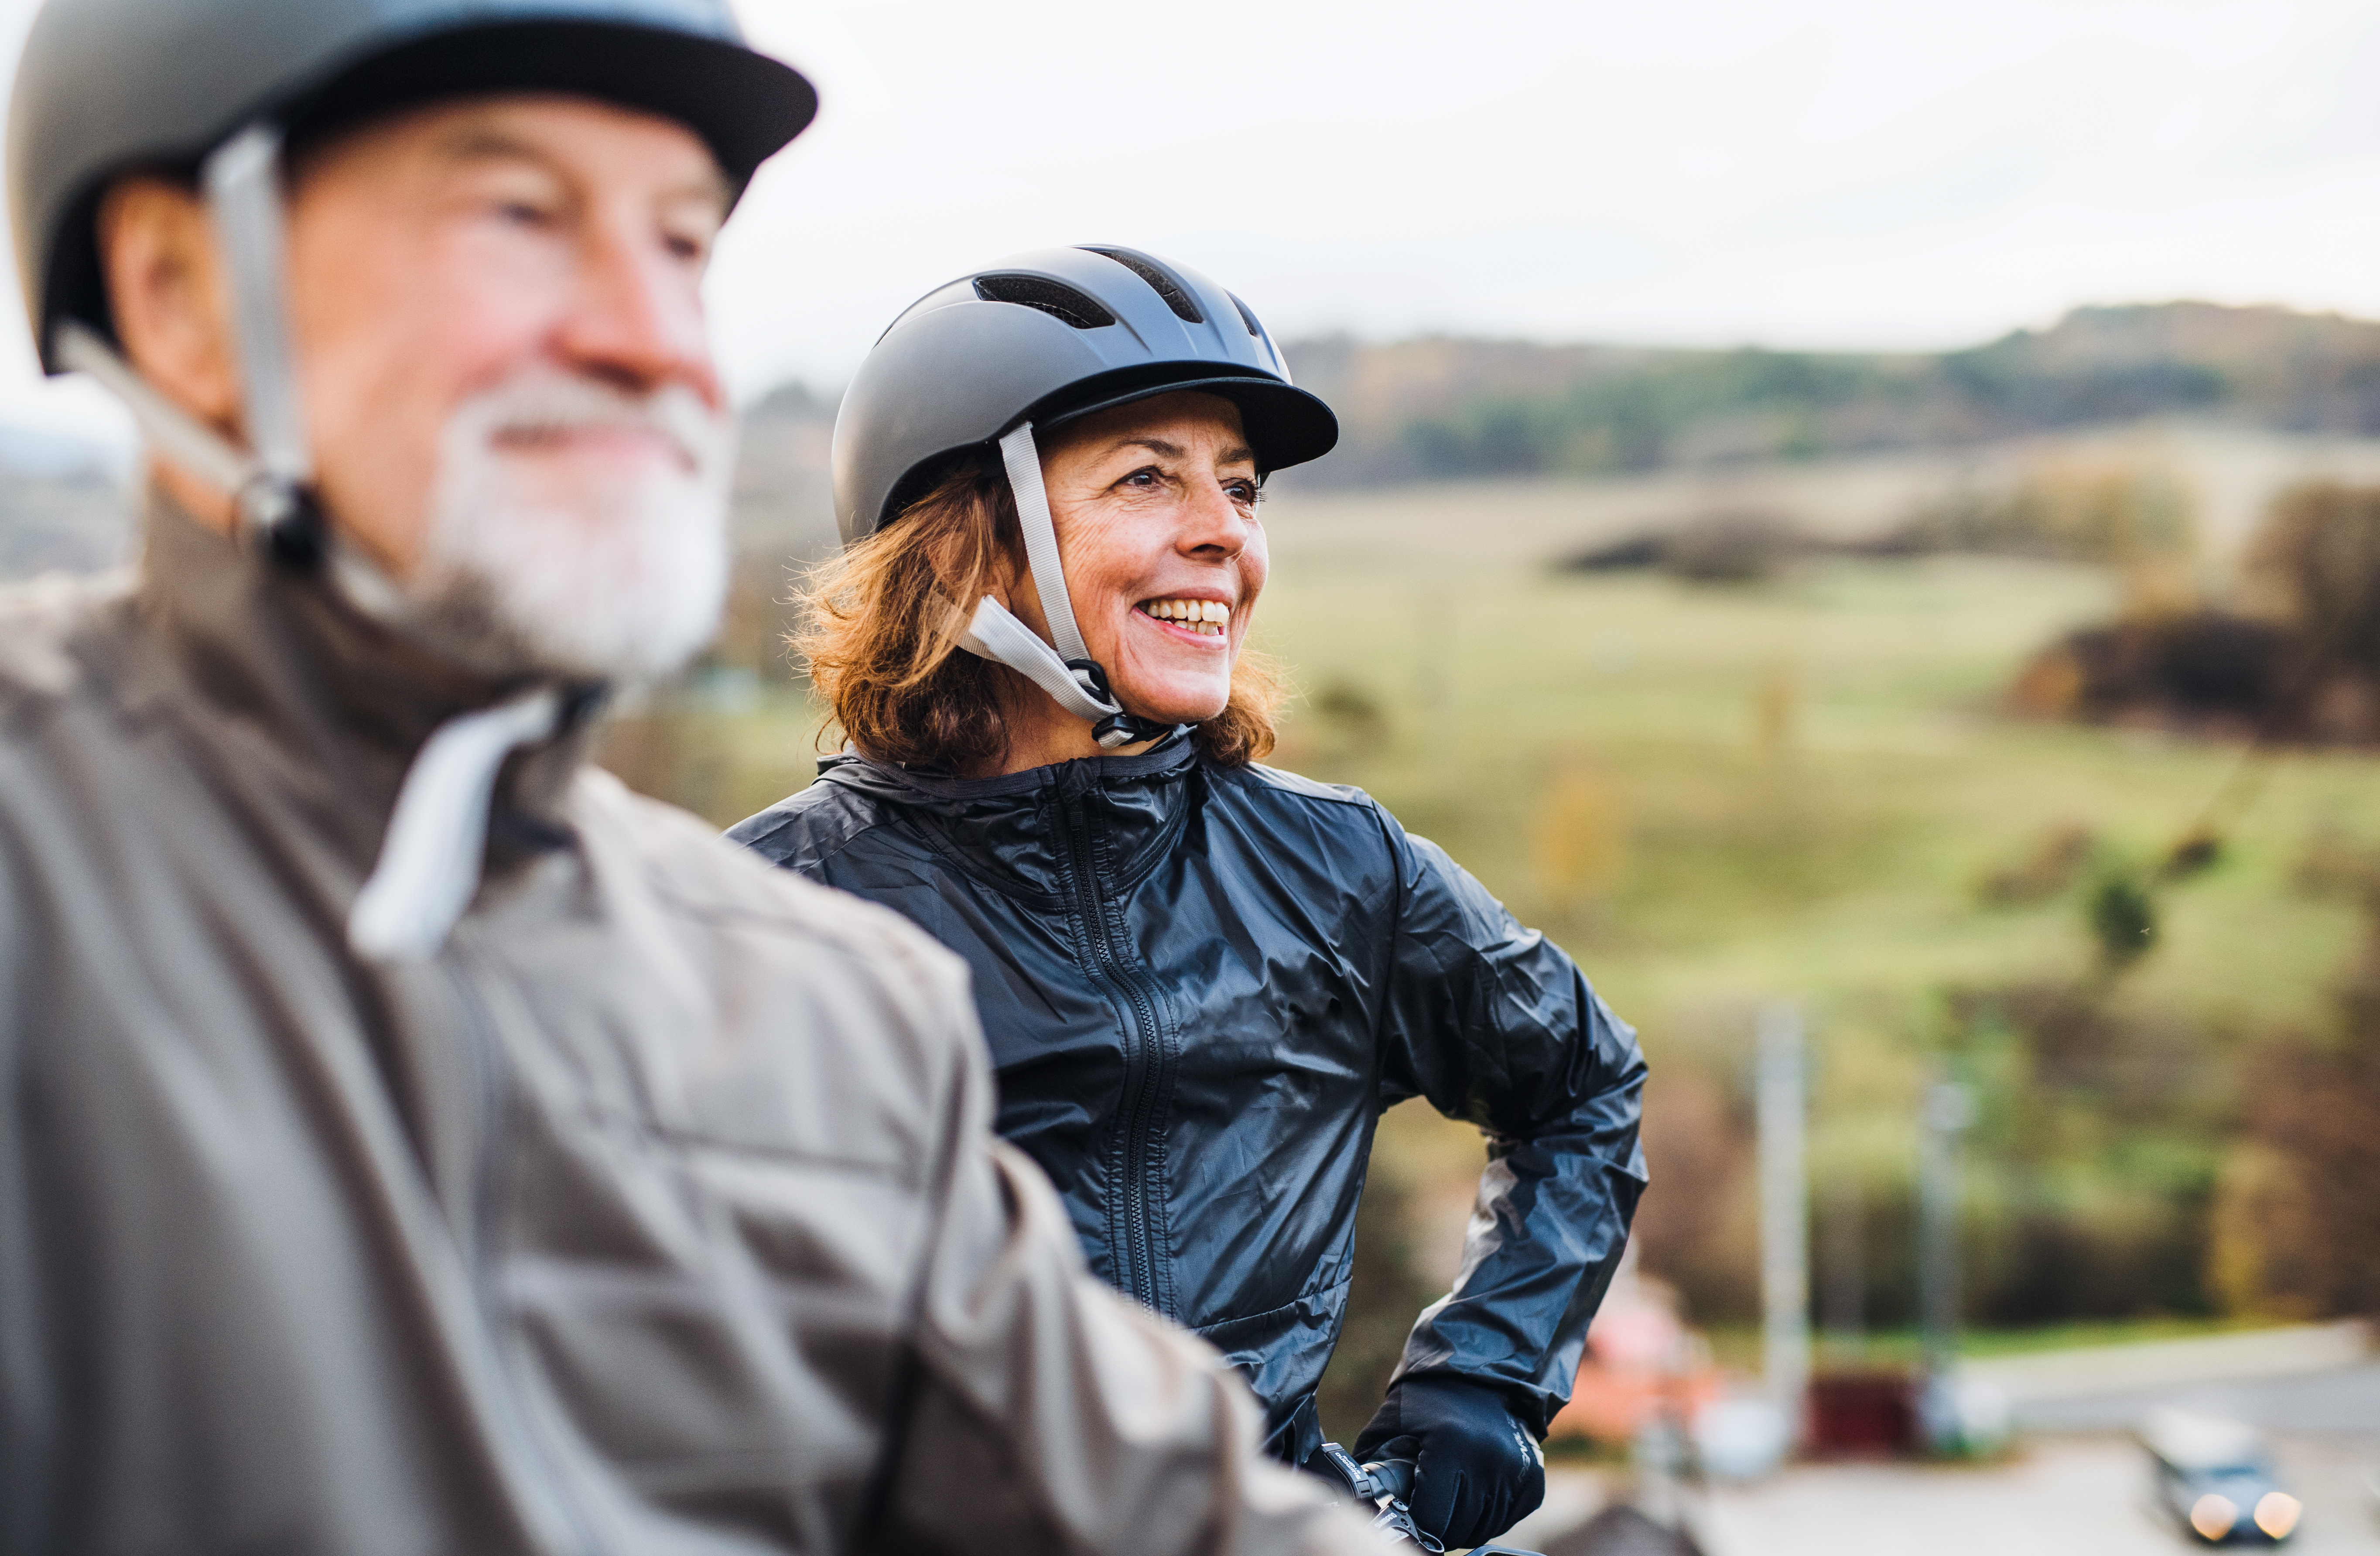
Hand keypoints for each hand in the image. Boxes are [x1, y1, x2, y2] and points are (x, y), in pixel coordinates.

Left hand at [1353, 1374, 1544, 1548]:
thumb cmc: (1428, 1396)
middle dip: (1437, 1525)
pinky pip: (1505, 1519)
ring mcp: (1516, 1473)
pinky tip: (1472, 1493)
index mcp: (1451, 1446)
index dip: (1414, 1522)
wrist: (1483, 1371)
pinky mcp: (1533, 1481)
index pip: (1431, 1518)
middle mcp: (1489, 1462)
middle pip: (1458, 1529)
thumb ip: (1373, 1463)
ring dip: (1462, 1523)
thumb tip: (1359, 1503)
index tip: (1406, 1515)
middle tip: (1425, 1509)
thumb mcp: (1392, 1422)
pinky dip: (1486, 1516)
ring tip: (1448, 1497)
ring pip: (1482, 1529)